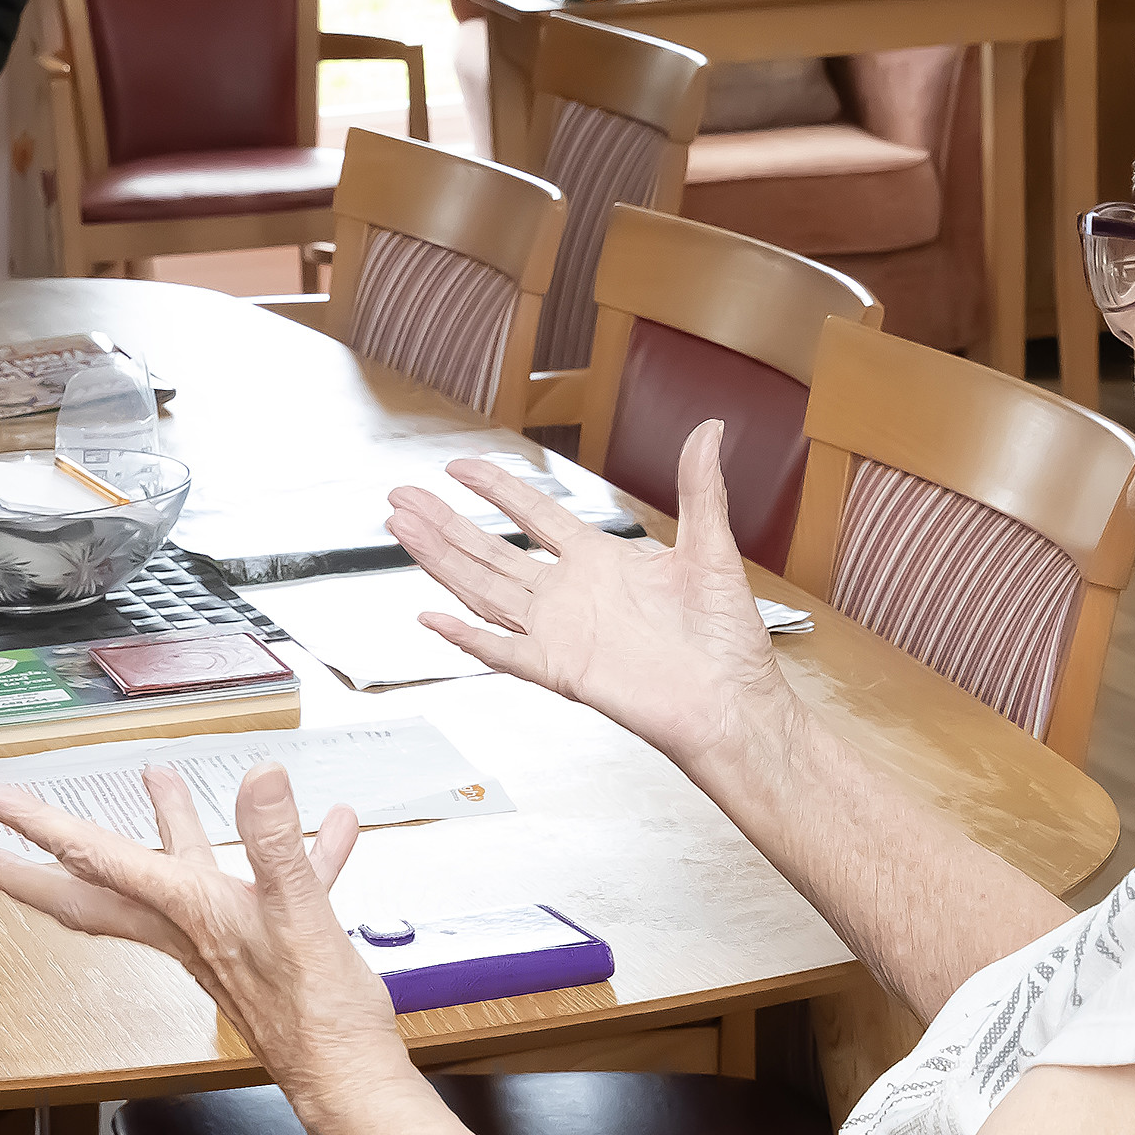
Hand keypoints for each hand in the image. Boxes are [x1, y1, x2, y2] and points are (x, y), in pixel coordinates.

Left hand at [0, 764, 409, 1099]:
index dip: (34, 825)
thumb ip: (277, 845)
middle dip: (37, 857)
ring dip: (169, 824)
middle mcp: (187, 924)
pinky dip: (292, 855)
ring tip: (159, 778)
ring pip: (178, 871)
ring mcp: (219, 936)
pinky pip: (266, 887)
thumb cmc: (317, 1017)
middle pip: (92, 886)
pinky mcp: (259, 946)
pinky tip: (331, 829)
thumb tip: (260, 779)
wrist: (347, 1081)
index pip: (92, 858)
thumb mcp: (300, 919)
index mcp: (186, 912)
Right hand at [381, 420, 788, 775]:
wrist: (732, 702)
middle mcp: (571, 594)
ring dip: (441, 562)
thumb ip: (700, 490)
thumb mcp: (711, 550)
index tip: (460, 467)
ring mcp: (560, 632)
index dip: (495, 489)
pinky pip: (502, 652)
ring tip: (402, 531)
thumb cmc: (728, 640)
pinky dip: (466, 637)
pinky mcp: (560, 670)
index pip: (534, 514)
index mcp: (601, 561)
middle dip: (444, 523)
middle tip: (402, 496)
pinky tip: (432, 617)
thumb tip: (709, 432)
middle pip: (491, 551)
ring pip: (484, 590)